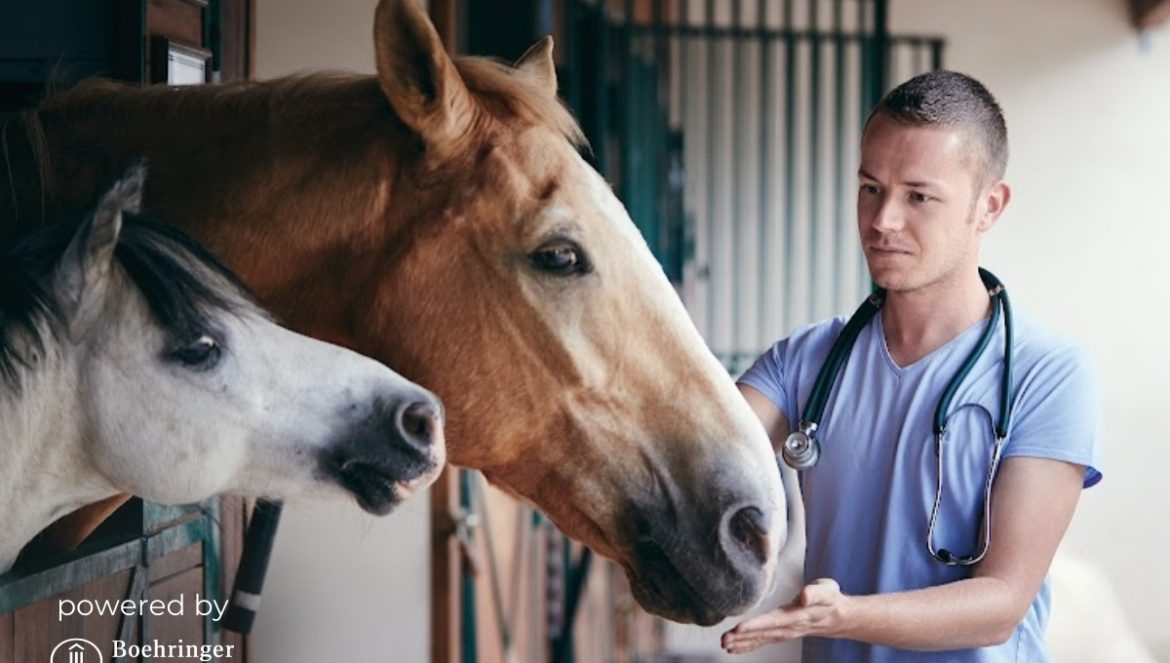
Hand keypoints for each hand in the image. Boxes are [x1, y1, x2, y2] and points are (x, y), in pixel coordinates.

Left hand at [720, 578, 844, 654]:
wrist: (838, 617)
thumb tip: (805, 596)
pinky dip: (748, 646)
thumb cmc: (830, 600)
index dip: (757, 625)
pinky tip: (734, 649)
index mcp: (797, 615)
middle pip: (763, 633)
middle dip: (743, 637)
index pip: (774, 621)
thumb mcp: (827, 591)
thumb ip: (816, 593)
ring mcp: (785, 633)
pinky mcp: (781, 634)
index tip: (740, 628)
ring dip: (742, 643)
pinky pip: (763, 642)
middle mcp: (789, 627)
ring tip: (724, 645)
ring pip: (761, 639)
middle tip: (724, 640)